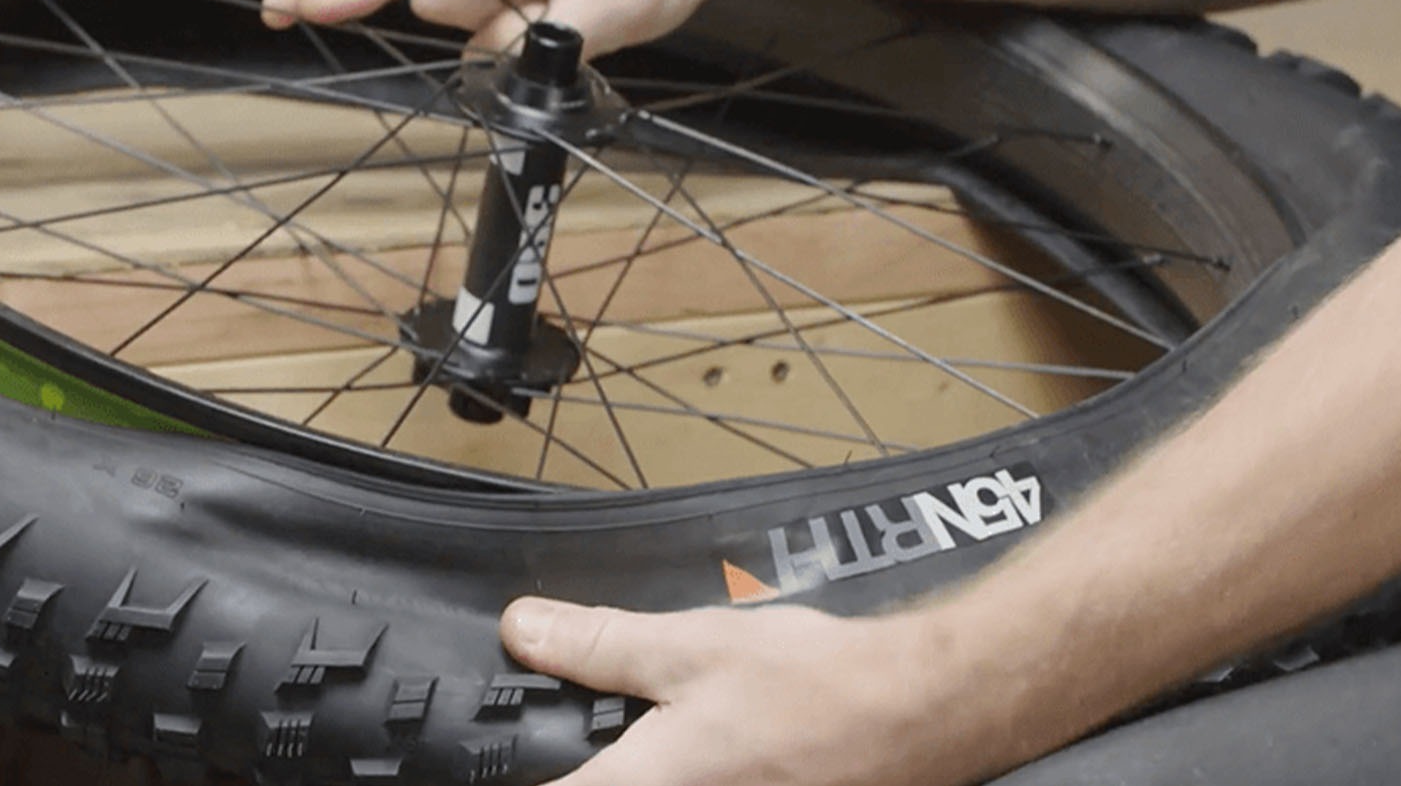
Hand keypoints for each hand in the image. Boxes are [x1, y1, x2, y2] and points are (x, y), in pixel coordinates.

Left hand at [501, 597, 1014, 785]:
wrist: (923, 714)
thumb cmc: (814, 684)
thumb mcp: (689, 647)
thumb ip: (597, 644)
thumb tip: (521, 630)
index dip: (510, 775)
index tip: (477, 758)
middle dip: (582, 759)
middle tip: (576, 722)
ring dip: (624, 759)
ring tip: (639, 724)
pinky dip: (667, 769)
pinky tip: (680, 737)